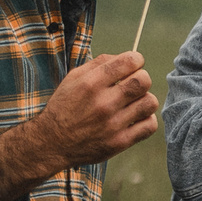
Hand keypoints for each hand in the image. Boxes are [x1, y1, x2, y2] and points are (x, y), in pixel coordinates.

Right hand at [0, 53, 156, 200]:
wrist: (52, 143)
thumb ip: (99, 64)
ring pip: (150, 102)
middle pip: (143, 81)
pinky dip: (146, 120)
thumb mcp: (73, 78)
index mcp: (91, 83)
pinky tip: (135, 118)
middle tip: (133, 85)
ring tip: (134, 103)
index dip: (136, 60)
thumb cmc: (64, 107)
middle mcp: (103, 103)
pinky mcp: (119, 142)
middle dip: (142, 78)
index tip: (133, 65)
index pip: (130, 61)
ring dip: (144, 99)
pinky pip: (150, 125)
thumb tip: (125, 58)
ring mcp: (113, 124)